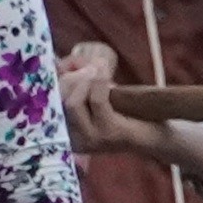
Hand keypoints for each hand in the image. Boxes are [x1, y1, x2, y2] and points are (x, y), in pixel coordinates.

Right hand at [57, 39, 171, 166]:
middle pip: (58, 103)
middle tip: (89, 68)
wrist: (155, 136)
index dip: (53, 80)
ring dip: (86, 81)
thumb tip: (60, 62)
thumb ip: (78, 85)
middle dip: (71, 79)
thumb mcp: (95, 99)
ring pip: (73, 103)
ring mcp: (90, 139)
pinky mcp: (108, 133)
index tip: (62, 65)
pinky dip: (101, 82)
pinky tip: (109, 78)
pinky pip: (97, 100)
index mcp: (65, 134)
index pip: (47, 106)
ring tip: (99, 71)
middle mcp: (73, 140)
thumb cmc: (124, 114)